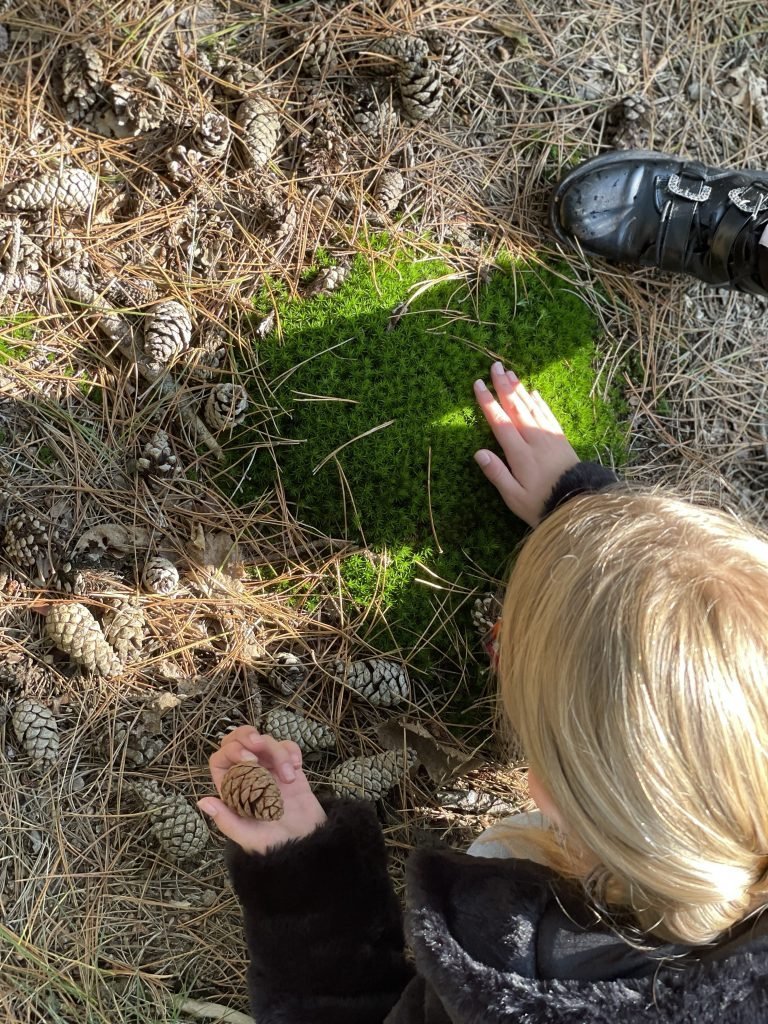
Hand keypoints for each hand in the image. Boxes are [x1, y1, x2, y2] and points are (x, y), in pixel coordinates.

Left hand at [198, 726, 326, 853]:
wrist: (308, 844)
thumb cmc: (275, 845)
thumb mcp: (248, 837)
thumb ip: (226, 820)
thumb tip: (202, 802)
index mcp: (233, 788)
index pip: (221, 758)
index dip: (232, 751)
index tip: (249, 759)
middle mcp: (248, 774)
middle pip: (239, 739)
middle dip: (248, 736)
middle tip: (260, 745)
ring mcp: (269, 768)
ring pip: (266, 741)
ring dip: (278, 753)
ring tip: (290, 778)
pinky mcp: (289, 767)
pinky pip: (287, 746)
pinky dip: (291, 751)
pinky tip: (297, 768)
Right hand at [473, 362, 578, 526]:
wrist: (579, 504)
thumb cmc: (541, 504)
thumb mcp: (514, 496)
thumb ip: (496, 473)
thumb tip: (478, 453)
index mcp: (520, 453)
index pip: (500, 421)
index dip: (488, 402)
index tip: (478, 384)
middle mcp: (534, 439)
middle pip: (516, 407)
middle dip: (504, 386)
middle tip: (495, 366)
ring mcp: (549, 437)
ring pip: (532, 407)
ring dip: (520, 389)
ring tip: (511, 373)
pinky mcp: (561, 440)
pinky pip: (548, 415)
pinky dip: (540, 402)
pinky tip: (534, 392)